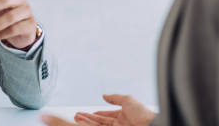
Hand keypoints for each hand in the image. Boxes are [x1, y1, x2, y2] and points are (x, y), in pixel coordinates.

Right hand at [42, 94, 156, 125]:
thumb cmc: (144, 115)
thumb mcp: (128, 100)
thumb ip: (115, 98)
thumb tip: (104, 95)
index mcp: (122, 117)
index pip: (104, 117)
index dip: (93, 115)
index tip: (83, 114)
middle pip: (97, 123)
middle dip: (85, 119)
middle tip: (75, 116)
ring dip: (85, 122)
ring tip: (74, 119)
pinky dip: (89, 124)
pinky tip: (82, 123)